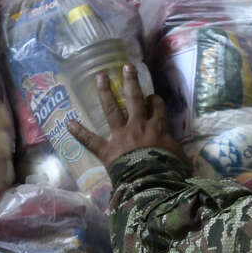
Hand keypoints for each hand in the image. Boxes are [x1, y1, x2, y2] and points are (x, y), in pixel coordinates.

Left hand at [67, 64, 186, 167]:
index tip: (152, 97)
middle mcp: (138, 126)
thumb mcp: (181, 160)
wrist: (152, 185)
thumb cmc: (170, 172)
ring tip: (100, 77)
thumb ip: (179, 152)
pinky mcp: (107, 150)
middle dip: (131, 81)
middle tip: (126, 67)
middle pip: (134, 98)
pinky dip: (79, 132)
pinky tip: (68, 124)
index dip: (154, 100)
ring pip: (112, 109)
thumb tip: (183, 156)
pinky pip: (91, 140)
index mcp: (158, 128)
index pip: (157, 107)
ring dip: (105, 93)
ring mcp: (121, 136)